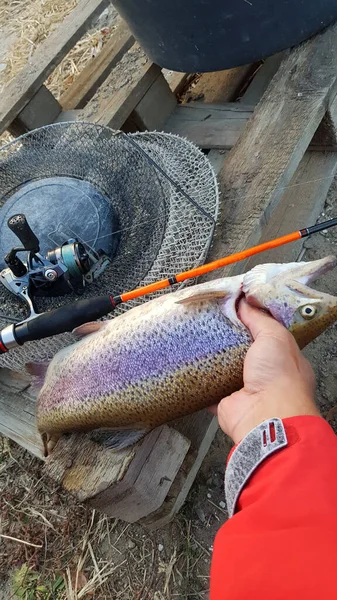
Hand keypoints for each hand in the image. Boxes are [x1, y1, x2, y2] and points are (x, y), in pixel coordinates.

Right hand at [212, 300, 319, 443]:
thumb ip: (259, 318)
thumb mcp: (274, 336)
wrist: (265, 414)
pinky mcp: (226, 402)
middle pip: (243, 352)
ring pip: (226, 370)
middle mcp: (265, 375)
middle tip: (211, 322)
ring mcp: (245, 389)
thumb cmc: (279, 376)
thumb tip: (243, 303)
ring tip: (198, 340)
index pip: (266, 335)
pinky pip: (210, 390)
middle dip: (230, 340)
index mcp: (282, 359)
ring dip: (214, 360)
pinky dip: (201, 382)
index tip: (233, 309)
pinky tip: (191, 368)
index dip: (251, 322)